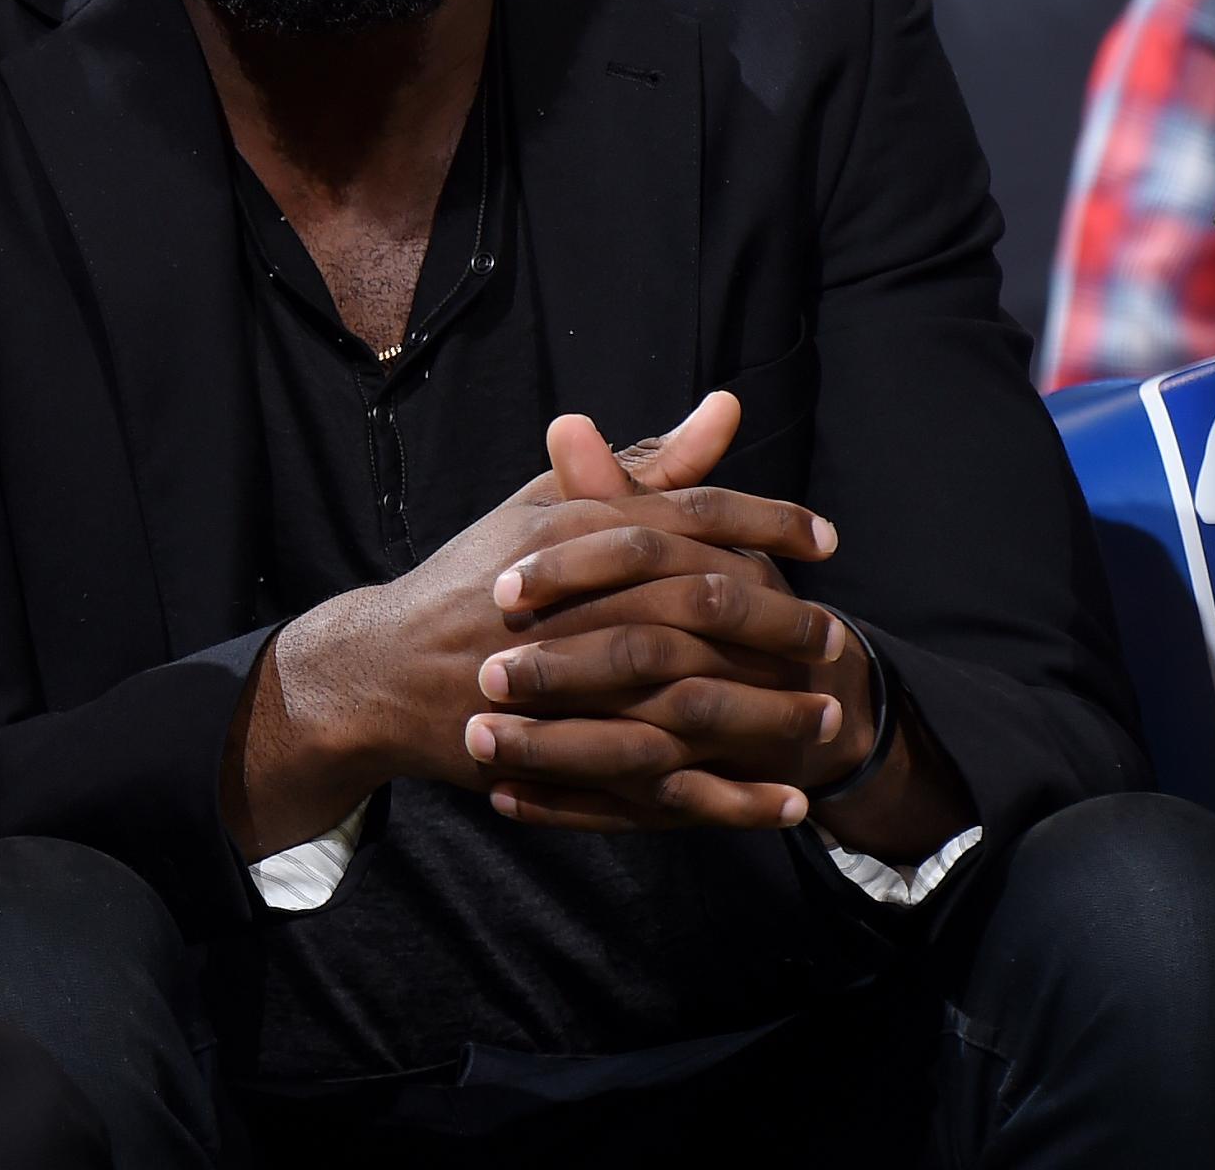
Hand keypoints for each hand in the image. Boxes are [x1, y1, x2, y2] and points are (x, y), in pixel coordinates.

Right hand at [228, 392, 838, 852]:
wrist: (381, 669)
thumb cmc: (475, 580)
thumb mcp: (549, 510)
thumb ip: (644, 469)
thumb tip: (725, 411)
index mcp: (565, 532)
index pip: (688, 518)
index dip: (768, 523)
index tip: (828, 540)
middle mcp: (564, 602)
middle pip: (699, 608)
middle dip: (779, 624)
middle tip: (833, 639)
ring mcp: (559, 685)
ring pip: (688, 699)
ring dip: (769, 715)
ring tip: (826, 718)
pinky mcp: (556, 755)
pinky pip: (663, 784)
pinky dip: (732, 799)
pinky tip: (785, 803)